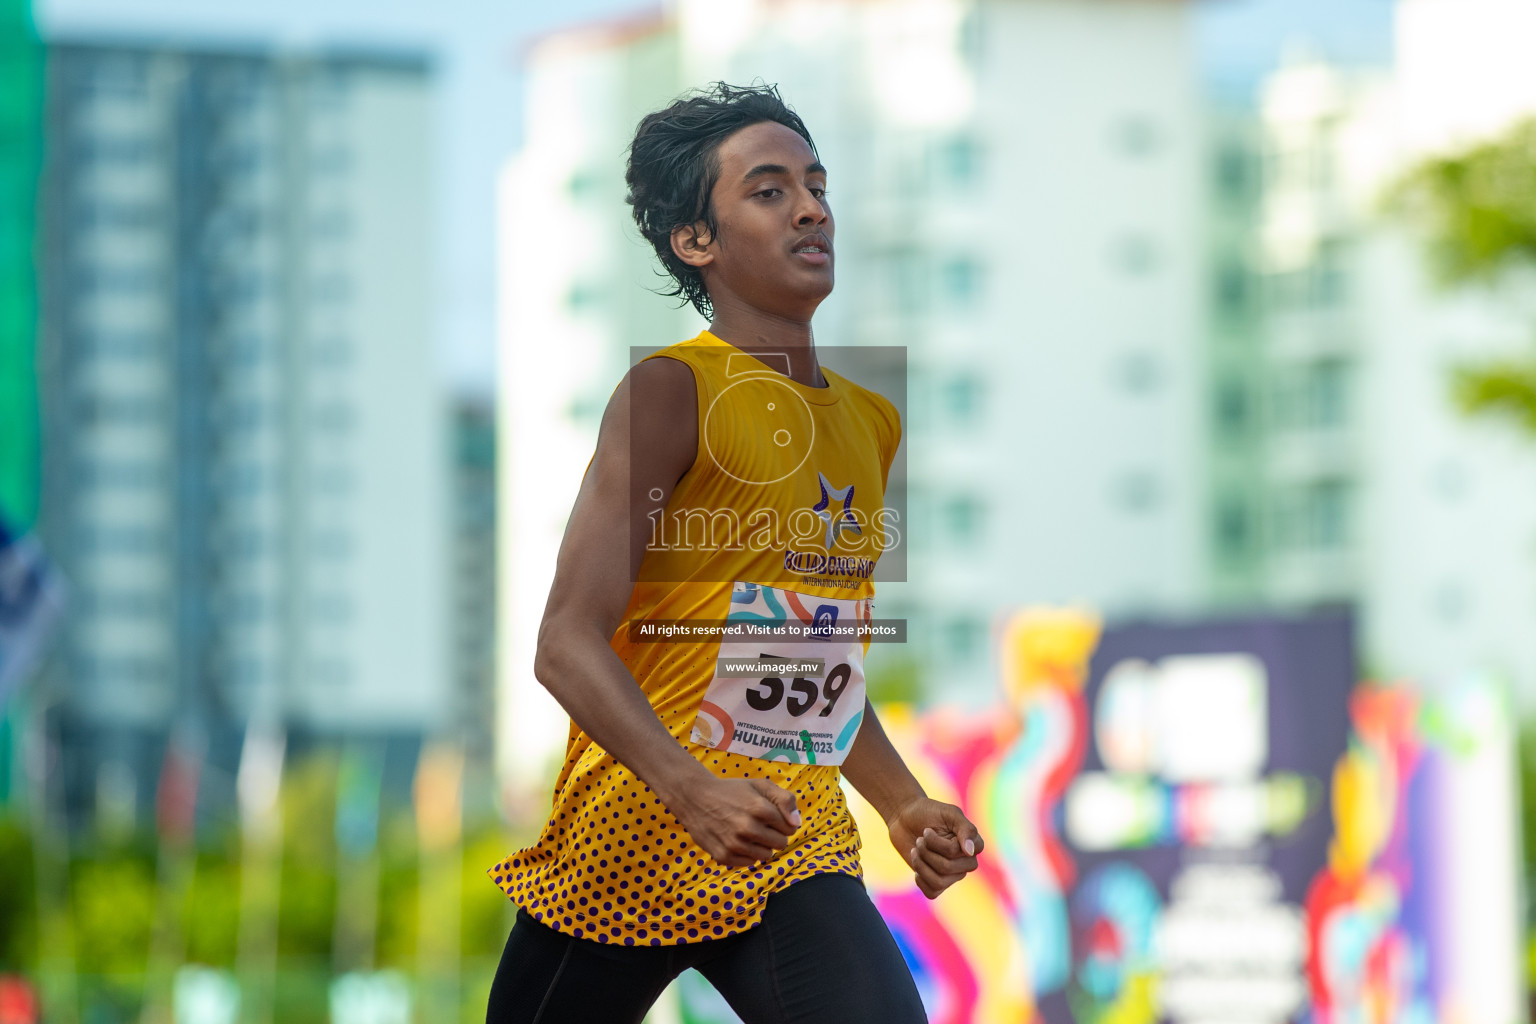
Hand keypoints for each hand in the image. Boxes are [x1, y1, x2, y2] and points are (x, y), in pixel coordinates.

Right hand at [671, 776, 800, 867]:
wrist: (694, 797)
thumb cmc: (732, 791)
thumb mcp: (760, 785)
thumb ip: (785, 800)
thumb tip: (797, 823)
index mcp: (760, 808)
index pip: (790, 828)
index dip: (783, 821)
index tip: (771, 816)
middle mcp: (747, 828)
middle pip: (780, 844)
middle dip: (775, 835)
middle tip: (761, 825)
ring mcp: (734, 844)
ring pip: (766, 856)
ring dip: (762, 846)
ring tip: (749, 832)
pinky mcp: (723, 856)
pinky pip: (749, 863)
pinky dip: (747, 854)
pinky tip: (737, 840)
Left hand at [887, 798, 982, 899]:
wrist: (904, 818)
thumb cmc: (928, 812)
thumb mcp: (949, 813)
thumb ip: (965, 828)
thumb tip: (970, 852)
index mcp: (973, 845)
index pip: (962, 853)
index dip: (940, 844)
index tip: (927, 830)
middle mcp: (965, 862)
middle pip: (947, 868)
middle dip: (927, 851)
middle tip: (920, 838)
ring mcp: (952, 874)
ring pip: (938, 881)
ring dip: (920, 863)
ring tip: (916, 849)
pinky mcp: (937, 883)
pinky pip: (932, 892)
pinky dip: (920, 878)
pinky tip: (917, 862)